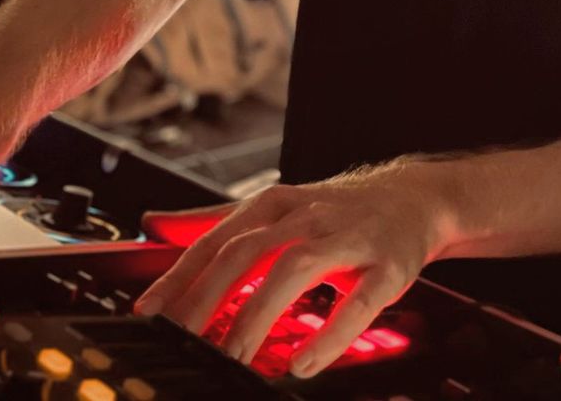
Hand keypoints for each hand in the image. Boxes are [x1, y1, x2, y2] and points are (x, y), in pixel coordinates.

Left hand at [135, 160, 454, 377]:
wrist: (412, 197)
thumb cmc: (335, 209)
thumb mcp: (275, 205)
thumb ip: (216, 219)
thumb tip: (155, 224)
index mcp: (274, 204)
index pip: (217, 238)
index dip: (181, 275)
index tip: (148, 312)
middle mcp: (306, 216)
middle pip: (248, 252)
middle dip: (209, 299)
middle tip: (181, 341)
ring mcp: (346, 238)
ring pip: (294, 269)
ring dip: (258, 313)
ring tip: (233, 357)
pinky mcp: (386, 266)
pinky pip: (357, 302)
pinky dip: (328, 334)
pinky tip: (303, 363)